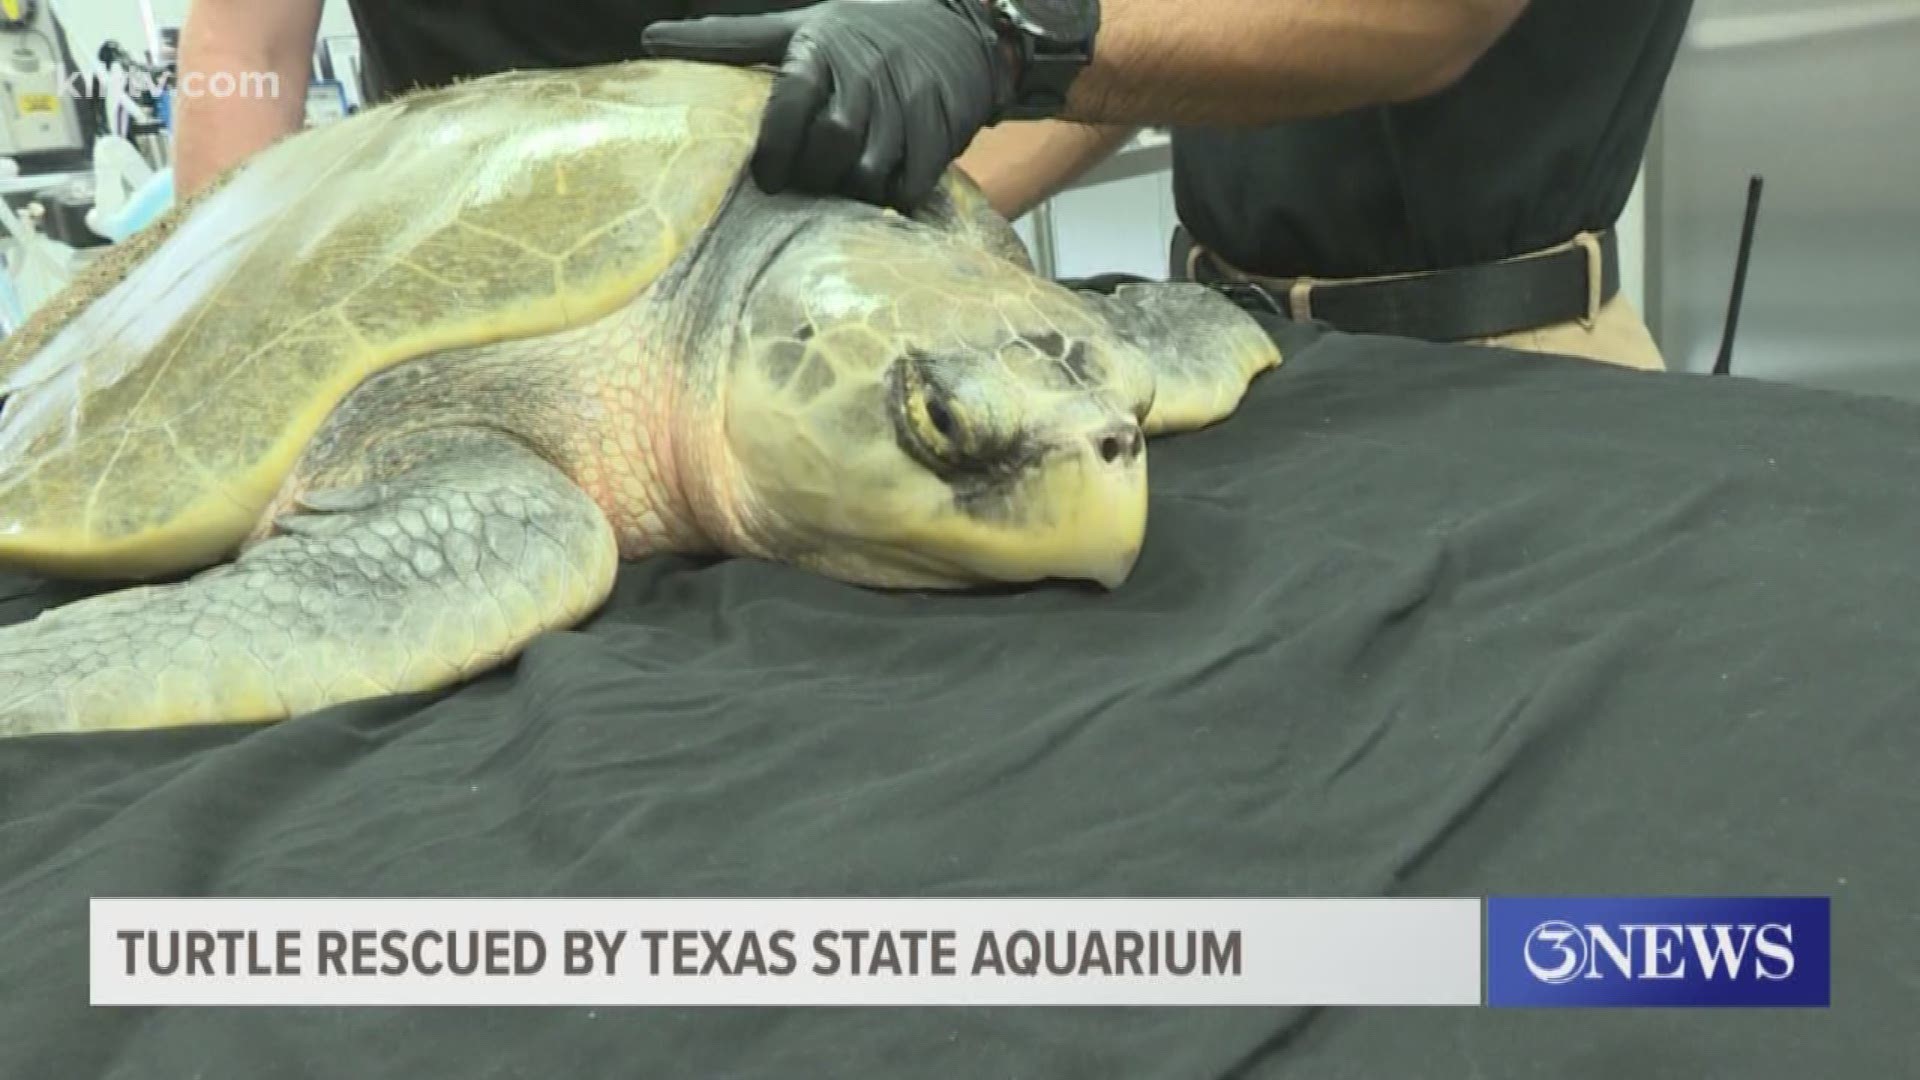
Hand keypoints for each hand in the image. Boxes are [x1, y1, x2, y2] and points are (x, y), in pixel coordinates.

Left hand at [642, 0, 1013, 211]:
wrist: (956, 28)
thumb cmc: (860, 33)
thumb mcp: (795, 26)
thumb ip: (728, 39)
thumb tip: (649, 39)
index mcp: (822, 50)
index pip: (793, 98)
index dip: (776, 145)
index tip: (766, 177)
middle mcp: (867, 76)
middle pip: (834, 140)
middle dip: (813, 175)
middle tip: (802, 188)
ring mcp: (908, 105)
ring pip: (871, 170)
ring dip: (849, 192)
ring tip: (837, 192)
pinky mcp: (941, 132)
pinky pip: (911, 184)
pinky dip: (890, 199)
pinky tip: (878, 193)